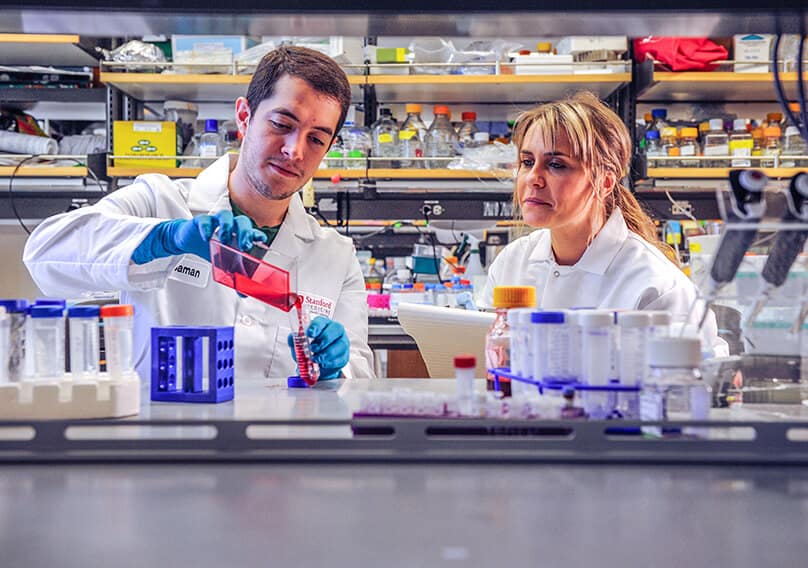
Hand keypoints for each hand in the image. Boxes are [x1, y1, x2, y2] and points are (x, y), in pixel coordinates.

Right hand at [132, 211, 265, 263]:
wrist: (189, 241)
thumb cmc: (211, 248)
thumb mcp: (224, 264)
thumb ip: (235, 276)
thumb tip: (243, 293)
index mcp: (239, 235)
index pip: (252, 231)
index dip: (257, 234)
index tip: (261, 240)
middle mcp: (230, 226)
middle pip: (242, 221)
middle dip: (245, 232)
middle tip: (244, 244)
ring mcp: (216, 222)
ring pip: (225, 216)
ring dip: (227, 227)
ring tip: (225, 239)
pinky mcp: (201, 221)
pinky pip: (205, 220)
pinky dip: (207, 228)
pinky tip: (207, 237)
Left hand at [287, 316, 349, 380]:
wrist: (316, 366)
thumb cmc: (310, 350)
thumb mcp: (300, 344)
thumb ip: (295, 339)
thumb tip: (293, 337)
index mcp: (323, 324)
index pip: (322, 321)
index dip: (316, 327)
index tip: (310, 334)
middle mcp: (335, 331)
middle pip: (335, 330)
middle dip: (323, 340)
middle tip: (313, 348)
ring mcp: (342, 342)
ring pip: (340, 345)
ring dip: (326, 353)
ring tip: (316, 359)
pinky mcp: (344, 356)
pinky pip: (340, 358)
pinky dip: (330, 362)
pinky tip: (323, 364)